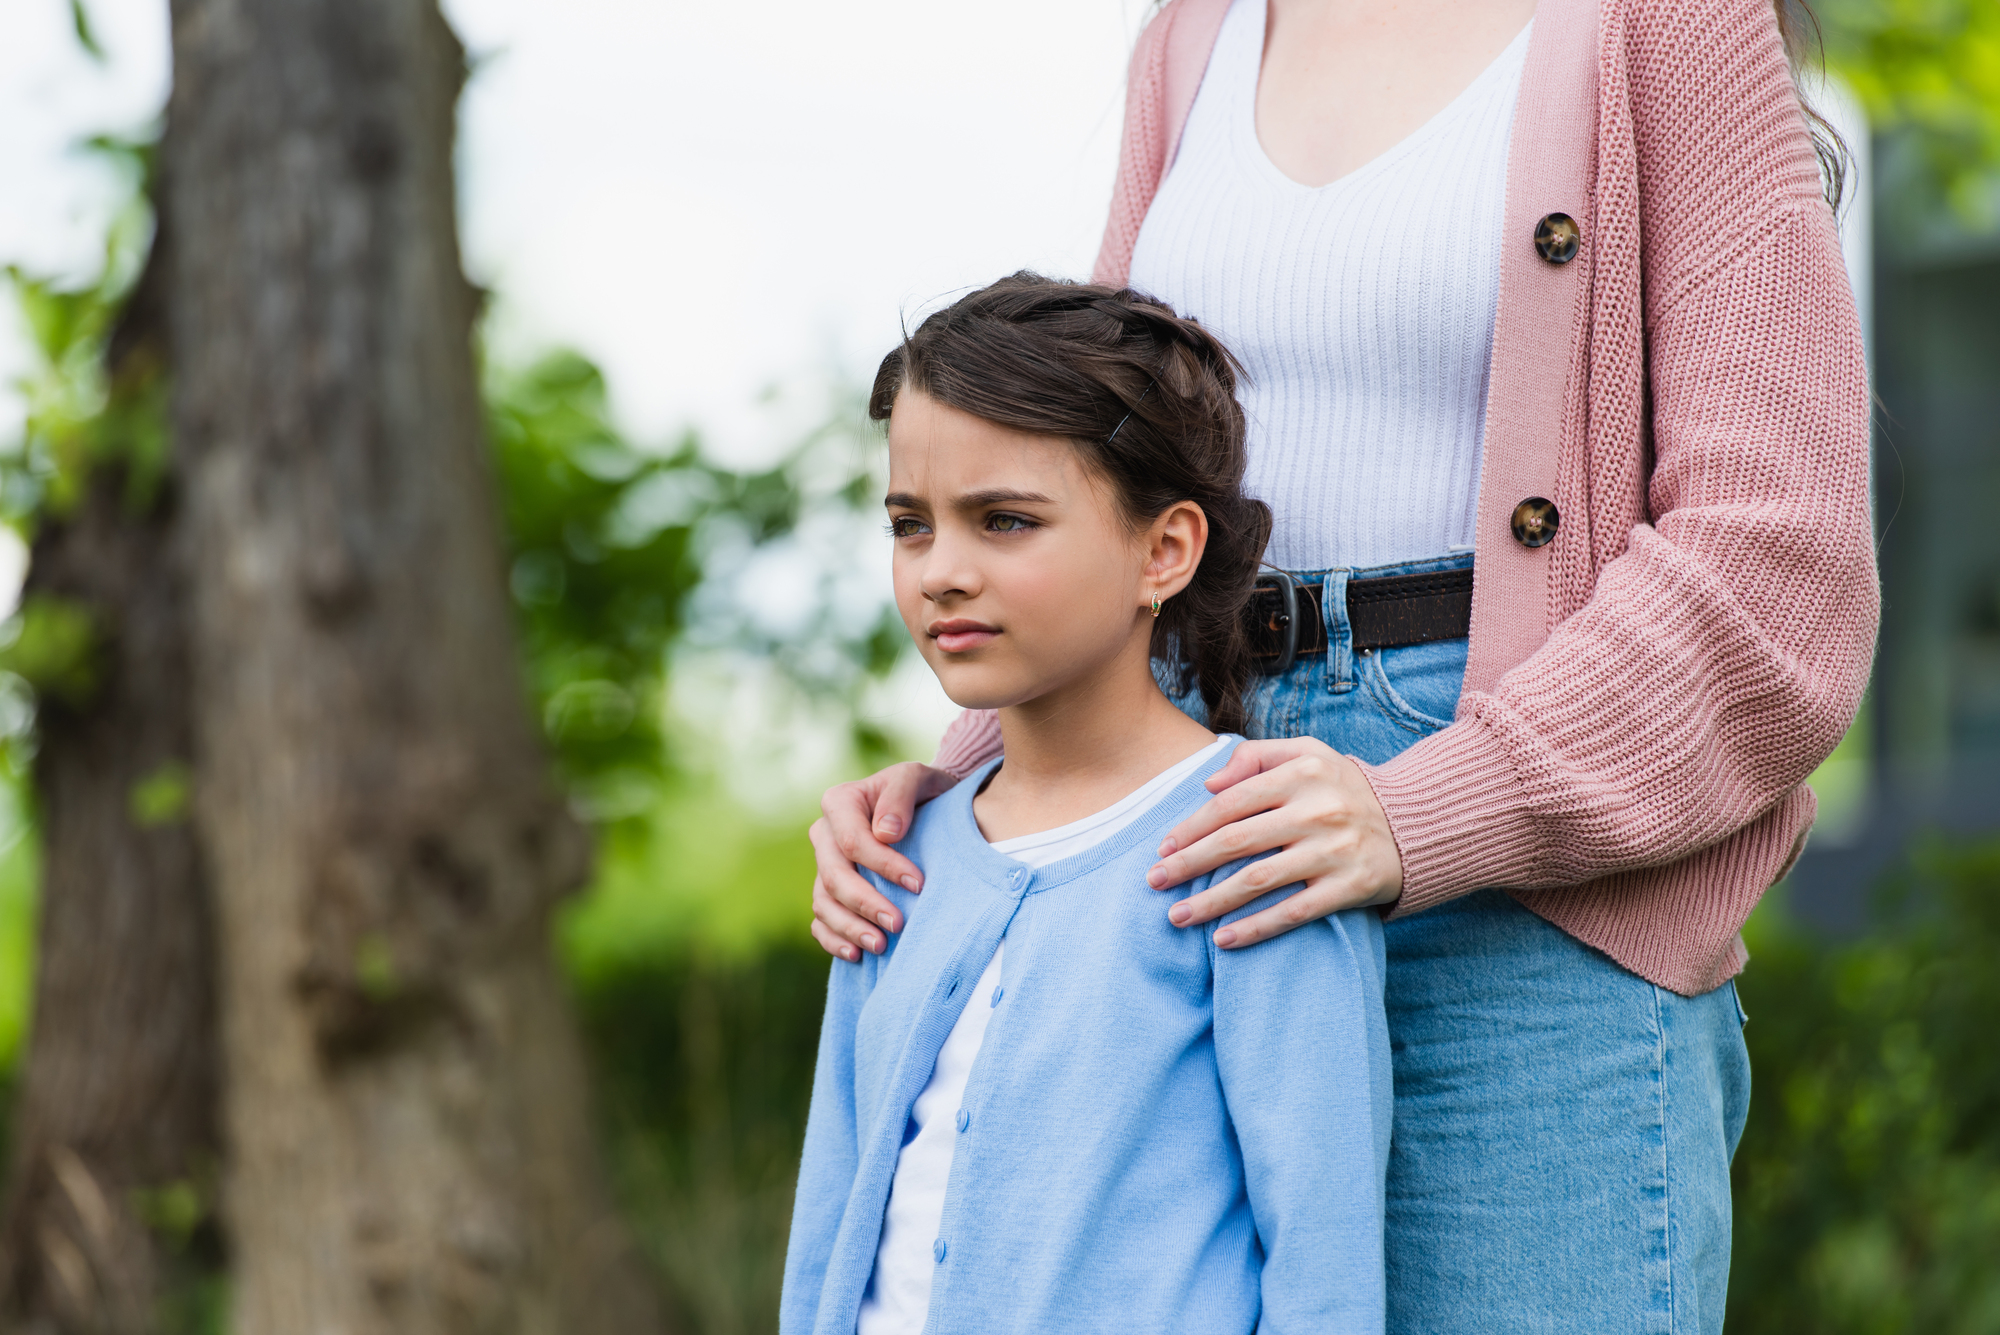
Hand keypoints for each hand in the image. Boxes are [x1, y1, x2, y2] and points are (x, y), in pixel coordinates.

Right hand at [809, 762, 961, 961]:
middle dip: (865, 903)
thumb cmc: (923, 792)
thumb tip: (886, 833)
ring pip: (823, 903)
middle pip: (834, 876)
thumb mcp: (918, 778)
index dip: (883, 865)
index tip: (918, 884)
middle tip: (898, 925)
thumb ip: (901, 793)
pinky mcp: (828, 892)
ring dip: (849, 928)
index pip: (853, 841)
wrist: (926, 810)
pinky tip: (857, 955)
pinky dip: (834, 940)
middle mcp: (824, 835)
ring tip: (880, 946)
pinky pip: (820, 922)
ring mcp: (823, 866)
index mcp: (840, 802)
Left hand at [1145, 737, 1402, 947]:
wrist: (1414, 824)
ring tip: (1177, 917)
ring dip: (1211, 902)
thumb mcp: (1308, 753)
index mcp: (1301, 773)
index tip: (1162, 848)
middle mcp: (1317, 810)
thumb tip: (1208, 784)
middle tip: (1155, 882)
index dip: (1191, 827)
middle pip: (1236, 841)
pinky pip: (1293, 913)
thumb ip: (1255, 757)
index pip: (1231, 802)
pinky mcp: (1350, 887)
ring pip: (1258, 880)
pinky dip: (1255, 928)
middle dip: (1188, 864)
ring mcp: (1335, 851)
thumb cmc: (1342, 789)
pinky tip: (1223, 940)